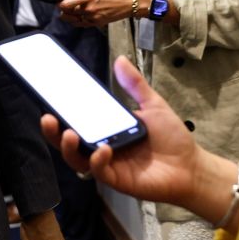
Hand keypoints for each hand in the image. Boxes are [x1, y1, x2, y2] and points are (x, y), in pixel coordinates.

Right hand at [42, 55, 209, 208]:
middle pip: (68, 142)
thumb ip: (134, 85)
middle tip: (47, 117)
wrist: (191, 166)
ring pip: (76, 159)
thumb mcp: (152, 105)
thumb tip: (120, 59)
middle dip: (53, 132)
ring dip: (68, 147)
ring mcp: (107, 164)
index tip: (49, 98)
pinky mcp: (116, 180)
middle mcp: (100, 147)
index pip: (76, 121)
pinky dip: (97, 160)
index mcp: (105, 130)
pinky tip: (103, 149)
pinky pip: (98, 171)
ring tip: (69, 133)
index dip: (60, 112)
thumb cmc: (171, 138)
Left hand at [60, 0, 134, 27]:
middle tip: (68, 2)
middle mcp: (89, 9)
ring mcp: (93, 18)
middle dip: (65, 7)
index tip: (58, 1)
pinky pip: (82, 24)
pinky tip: (75, 18)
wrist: (132, 2)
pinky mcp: (98, 23)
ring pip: (74, 20)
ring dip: (69, 16)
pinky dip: (76, 22)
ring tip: (67, 12)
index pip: (67, 4)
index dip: (60, 3)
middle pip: (68, 13)